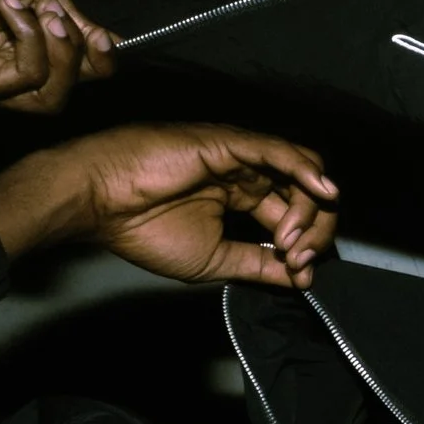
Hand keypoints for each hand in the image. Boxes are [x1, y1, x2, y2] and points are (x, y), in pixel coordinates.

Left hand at [0, 0, 117, 112]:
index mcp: (23, 51)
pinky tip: (11, 11)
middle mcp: (4, 72)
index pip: (71, 78)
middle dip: (78, 58)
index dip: (97, 64)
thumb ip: (75, 25)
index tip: (105, 37)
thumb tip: (114, 46)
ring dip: (58, 53)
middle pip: (62, 95)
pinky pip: (23, 81)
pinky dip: (30, 43)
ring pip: (48, 98)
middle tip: (64, 19)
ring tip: (43, 14)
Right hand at [0, 123, 339, 287]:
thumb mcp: (214, 259)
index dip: (306, 244)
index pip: (294, 214)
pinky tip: (322, 192)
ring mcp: (241, 155)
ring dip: (310, 209)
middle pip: (307, 193)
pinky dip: (306, 170)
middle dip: (315, 230)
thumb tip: (301, 280)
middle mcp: (248, 173)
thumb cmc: (143, 228)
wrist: (101, 202)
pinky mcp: (230, 142)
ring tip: (293, 240)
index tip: (299, 273)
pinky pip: (279, 150)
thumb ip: (258, 265)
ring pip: (302, 172)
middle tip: (298, 259)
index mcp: (242, 195)